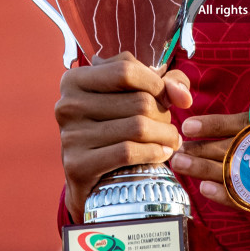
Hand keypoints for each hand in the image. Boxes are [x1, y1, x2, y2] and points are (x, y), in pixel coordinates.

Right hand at [54, 52, 192, 222]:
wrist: (90, 180)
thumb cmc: (116, 128)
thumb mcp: (134, 94)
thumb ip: (165, 82)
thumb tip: (182, 96)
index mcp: (76, 80)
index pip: (126, 70)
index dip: (157, 83)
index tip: (171, 98)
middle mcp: (67, 105)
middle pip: (138, 101)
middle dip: (164, 114)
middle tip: (168, 125)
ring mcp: (71, 136)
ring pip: (138, 127)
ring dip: (165, 135)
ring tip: (171, 140)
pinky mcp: (78, 166)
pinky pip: (128, 153)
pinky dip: (153, 153)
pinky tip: (162, 153)